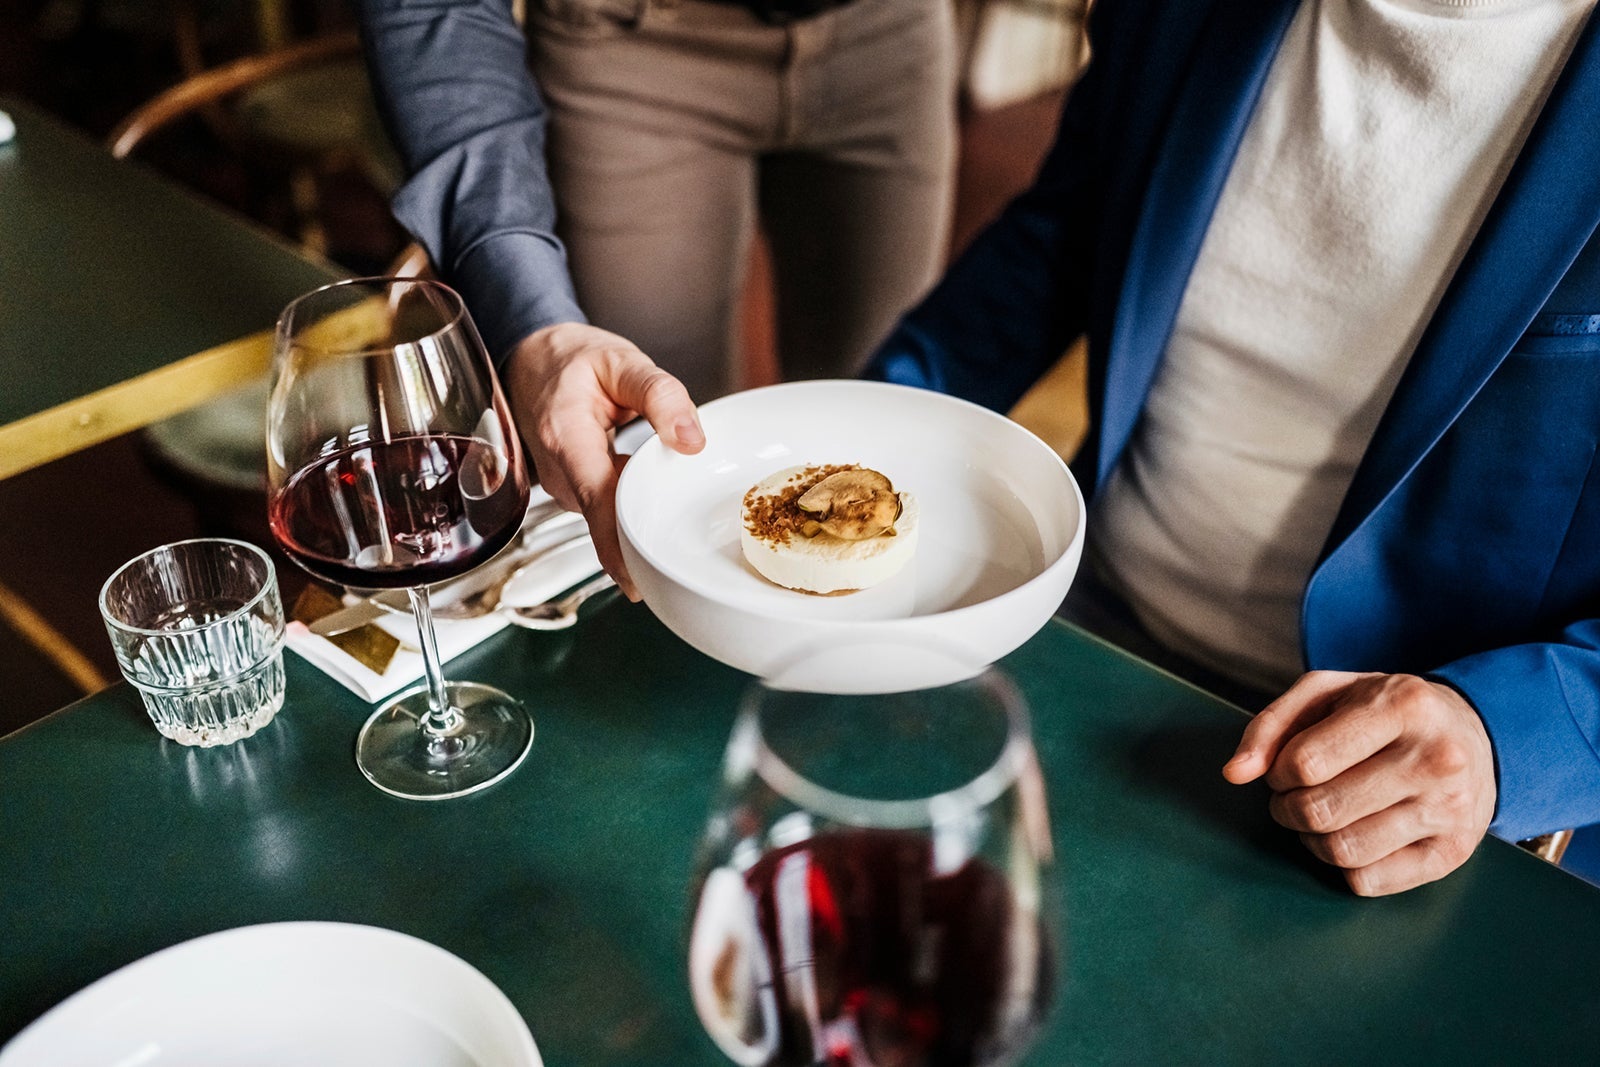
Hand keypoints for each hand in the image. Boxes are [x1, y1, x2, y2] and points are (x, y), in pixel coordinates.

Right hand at [502, 322, 704, 599]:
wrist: (530, 360)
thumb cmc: (569, 361)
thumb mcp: (620, 361)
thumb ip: (660, 394)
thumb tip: (691, 439)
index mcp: (567, 437)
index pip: (596, 502)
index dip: (616, 546)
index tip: (638, 580)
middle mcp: (561, 472)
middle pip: (608, 521)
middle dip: (646, 536)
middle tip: (692, 541)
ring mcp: (566, 486)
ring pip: (611, 518)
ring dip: (642, 515)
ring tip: (675, 500)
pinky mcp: (575, 491)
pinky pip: (608, 509)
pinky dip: (633, 504)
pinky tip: (652, 490)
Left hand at [1222, 671, 1495, 895]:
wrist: (1473, 735)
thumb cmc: (1384, 712)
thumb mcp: (1328, 693)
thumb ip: (1272, 725)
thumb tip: (1235, 773)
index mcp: (1403, 706)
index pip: (1306, 762)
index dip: (1278, 771)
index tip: (1285, 769)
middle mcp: (1436, 759)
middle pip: (1321, 810)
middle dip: (1287, 808)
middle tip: (1293, 797)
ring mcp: (1450, 809)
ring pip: (1343, 850)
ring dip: (1311, 839)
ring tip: (1319, 816)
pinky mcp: (1453, 852)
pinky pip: (1369, 882)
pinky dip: (1343, 866)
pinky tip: (1352, 835)